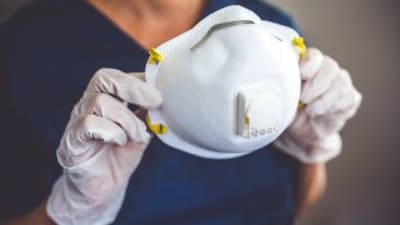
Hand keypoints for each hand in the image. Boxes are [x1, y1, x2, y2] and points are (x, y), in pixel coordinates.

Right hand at [46, 68, 161, 224]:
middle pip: (104, 78)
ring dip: (127, 120)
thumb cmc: (120, 156)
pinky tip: (120, 142)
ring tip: (137, 136)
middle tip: (156, 101)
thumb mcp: (141, 131)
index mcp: (105, 99)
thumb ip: (148, 114)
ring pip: (101, 102)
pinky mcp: (71, 141)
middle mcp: (88, 105)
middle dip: (134, 87)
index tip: (162, 89)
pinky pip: (89, 124)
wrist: (102, 188)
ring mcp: (77, 121)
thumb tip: (166, 97)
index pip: (116, 76)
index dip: (140, 78)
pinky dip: (112, 132)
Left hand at [275, 48, 361, 162]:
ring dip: (325, 98)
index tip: (301, 74)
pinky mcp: (350, 98)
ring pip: (341, 81)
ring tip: (311, 111)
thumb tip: (275, 80)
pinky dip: (334, 107)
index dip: (309, 63)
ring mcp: (339, 83)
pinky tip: (321, 114)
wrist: (298, 136)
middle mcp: (325, 70)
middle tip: (304, 98)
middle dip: (316, 84)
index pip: (312, 55)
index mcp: (305, 65)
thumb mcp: (279, 100)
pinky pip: (349, 97)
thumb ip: (281, 88)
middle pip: (329, 66)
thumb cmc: (286, 113)